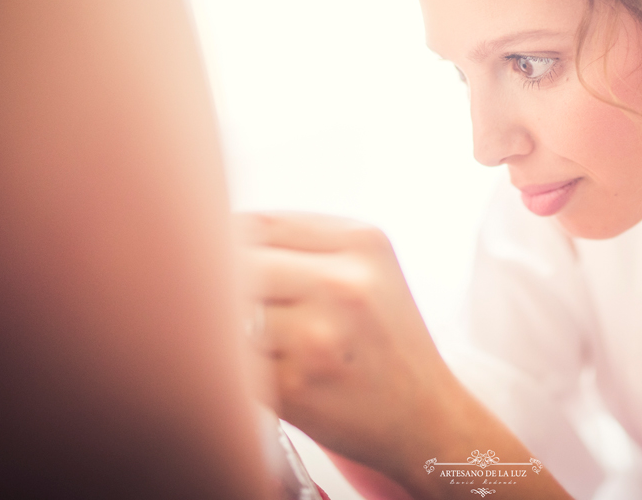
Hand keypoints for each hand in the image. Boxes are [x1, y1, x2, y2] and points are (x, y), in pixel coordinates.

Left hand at [236, 212, 459, 478]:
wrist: (426, 416)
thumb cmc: (384, 340)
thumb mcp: (369, 269)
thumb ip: (303, 243)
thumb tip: (215, 233)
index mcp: (362, 243)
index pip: (259, 224)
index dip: (225, 243)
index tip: (217, 262)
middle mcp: (344, 283)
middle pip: (238, 264)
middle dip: (222, 286)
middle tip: (227, 306)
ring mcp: (318, 335)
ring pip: (229, 313)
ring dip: (228, 329)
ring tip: (254, 341)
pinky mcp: (295, 386)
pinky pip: (232, 361)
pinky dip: (234, 366)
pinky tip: (263, 370)